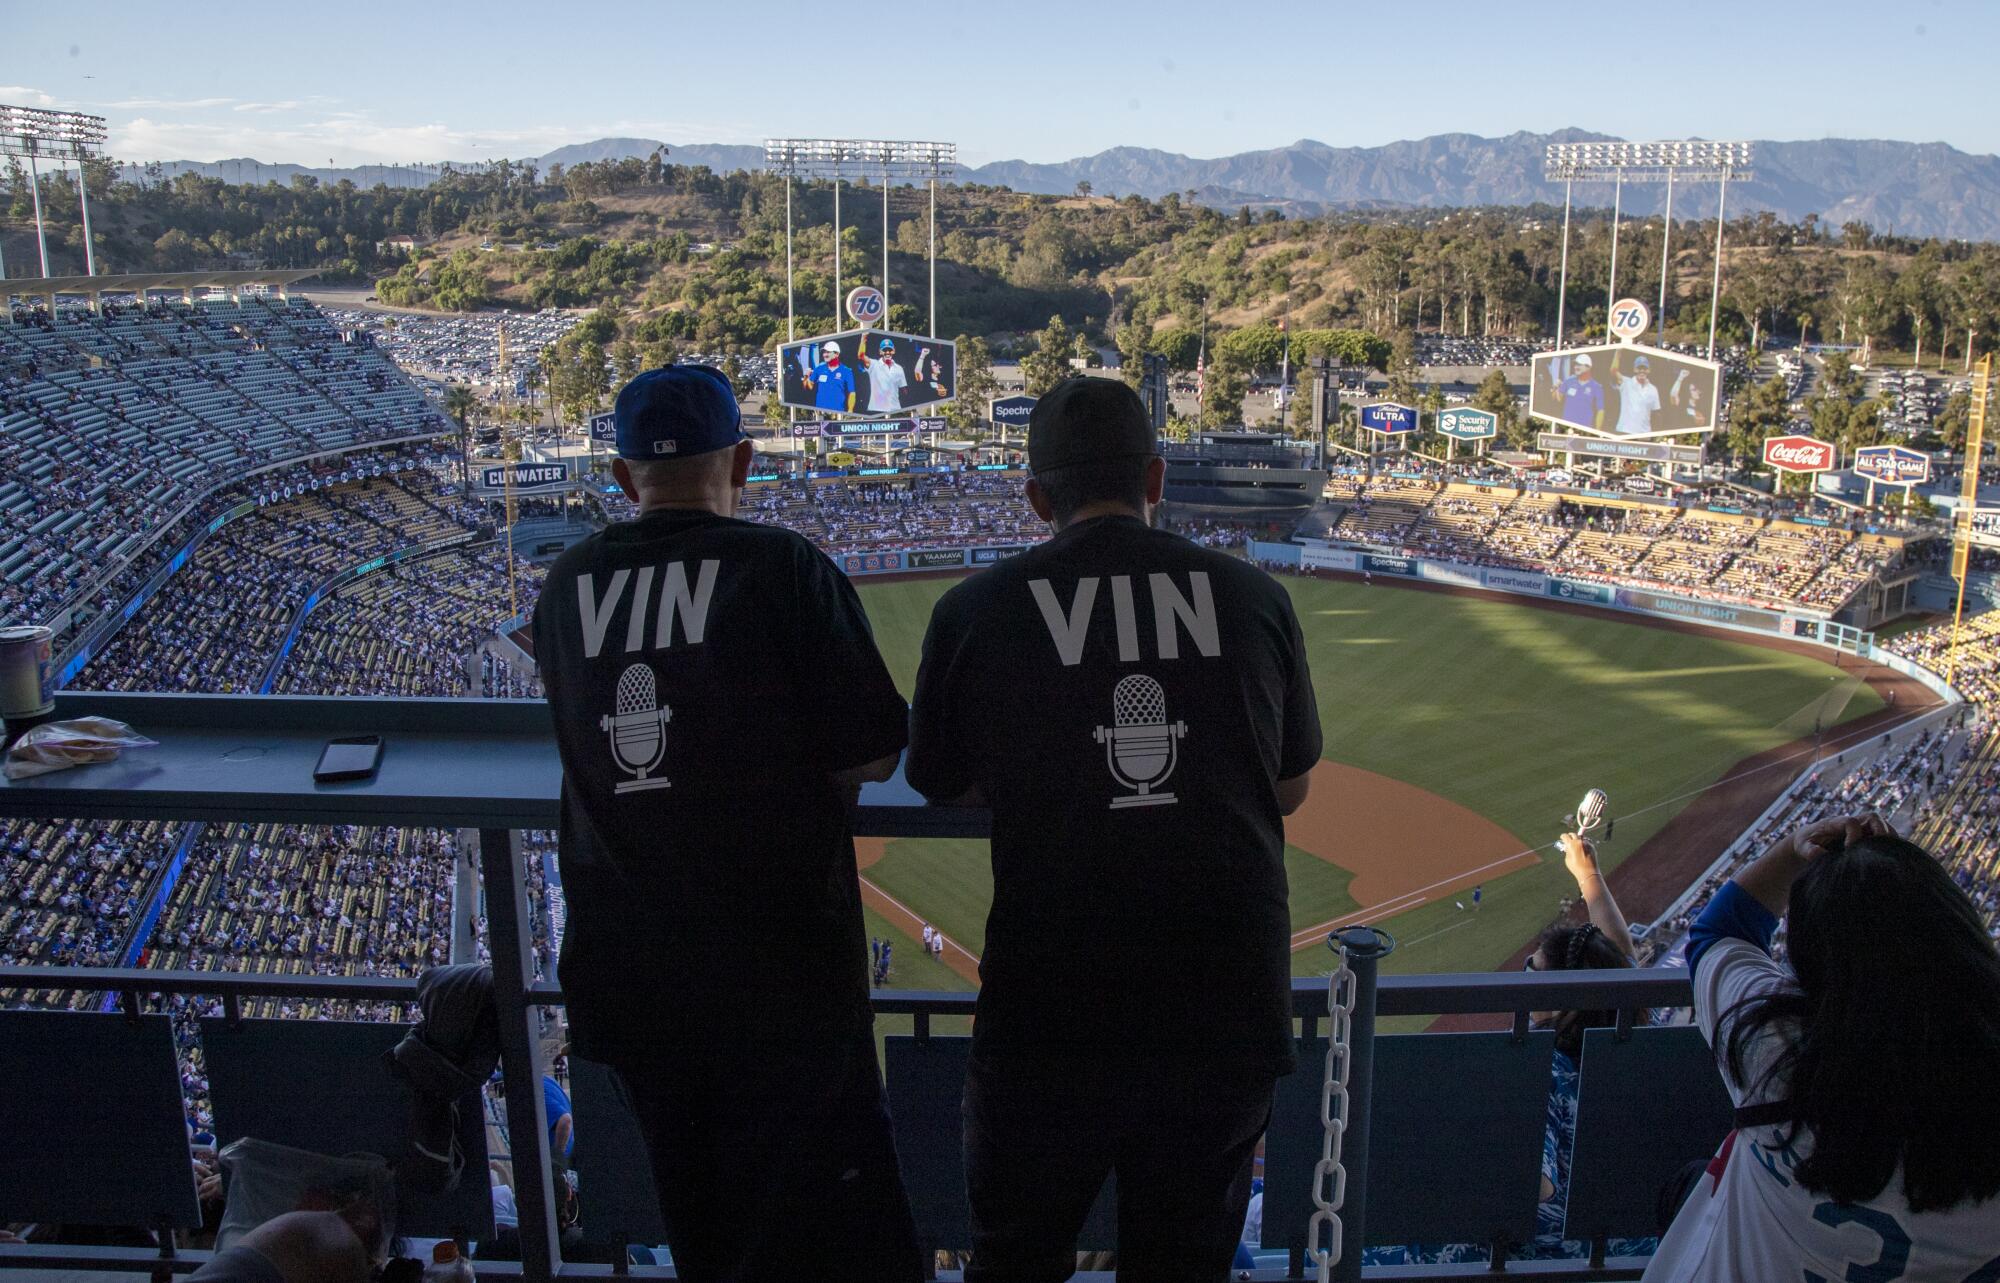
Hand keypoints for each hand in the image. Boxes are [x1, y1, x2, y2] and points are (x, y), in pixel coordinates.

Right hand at [1559, 833, 1599, 885]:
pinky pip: (1587, 842)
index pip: (1565, 836)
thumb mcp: (1567, 859)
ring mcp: (1586, 843)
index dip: (1562, 837)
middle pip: (1573, 834)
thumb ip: (1567, 851)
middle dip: (1570, 836)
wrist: (1588, 872)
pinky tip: (1582, 847)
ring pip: (1581, 838)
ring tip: (1576, 844)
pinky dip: (1584, 843)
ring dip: (1577, 839)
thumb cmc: (1576, 867)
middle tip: (1569, 838)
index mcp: (1571, 844)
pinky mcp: (1592, 846)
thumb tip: (1567, 848)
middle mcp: (1579, 842)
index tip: (1562, 838)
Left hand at [1774, 812, 1891, 865]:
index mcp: (1836, 822)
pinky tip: (1891, 857)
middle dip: (1880, 830)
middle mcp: (1853, 822)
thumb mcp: (1802, 846)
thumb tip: (1820, 853)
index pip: (1851, 822)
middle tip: (1879, 848)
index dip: (1854, 834)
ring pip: (1884, 826)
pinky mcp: (1870, 837)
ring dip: (1889, 838)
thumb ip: (1808, 850)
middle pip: (1873, 818)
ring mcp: (1863, 828)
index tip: (1849, 849)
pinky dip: (1891, 845)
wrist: (1811, 841)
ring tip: (1889, 853)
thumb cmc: (1806, 843)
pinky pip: (1886, 837)